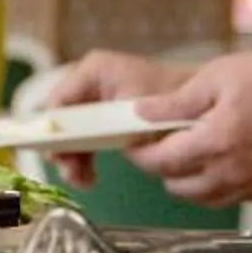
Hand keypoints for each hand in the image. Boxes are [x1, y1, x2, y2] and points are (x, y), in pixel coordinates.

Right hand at [42, 51, 195, 185]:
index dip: (50, 131)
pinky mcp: (101, 116)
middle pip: (57, 118)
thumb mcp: (136, 116)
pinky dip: (83, 158)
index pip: (57, 102)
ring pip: (67, 132)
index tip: (59, 158)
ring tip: (84, 181)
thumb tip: (67, 149)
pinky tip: (90, 176)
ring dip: (72, 158)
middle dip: (62, 150)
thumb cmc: (173, 102)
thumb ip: (100, 128)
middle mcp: (88, 80)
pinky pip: (81, 138)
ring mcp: (94, 98)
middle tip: (74, 175)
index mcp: (94, 71)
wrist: (201, 107)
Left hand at [125, 48, 251, 208]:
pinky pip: (228, 199)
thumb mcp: (218, 76)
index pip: (160, 162)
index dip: (140, 154)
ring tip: (189, 154)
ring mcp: (250, 187)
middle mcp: (229, 173)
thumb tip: (139, 114)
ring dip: (186, 181)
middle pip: (176, 186)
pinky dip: (214, 186)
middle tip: (162, 144)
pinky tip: (218, 163)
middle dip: (161, 168)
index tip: (132, 143)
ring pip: (201, 199)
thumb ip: (176, 102)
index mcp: (213, 143)